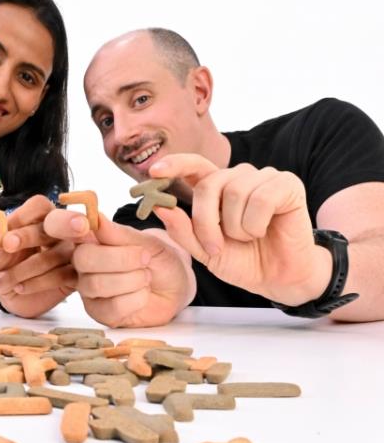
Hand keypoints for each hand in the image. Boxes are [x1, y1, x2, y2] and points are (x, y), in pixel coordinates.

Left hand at [0, 195, 77, 317]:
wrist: (15, 297)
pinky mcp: (77, 274)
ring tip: (0, 281)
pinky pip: (61, 276)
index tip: (5, 238)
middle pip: (55, 222)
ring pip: (53, 255)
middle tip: (8, 245)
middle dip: (27, 236)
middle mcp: (61, 230)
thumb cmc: (6, 268)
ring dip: (22, 270)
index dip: (22, 217)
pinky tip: (19, 288)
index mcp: (40, 217)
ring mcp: (72, 252)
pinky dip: (36, 283)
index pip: (39, 206)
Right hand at [44, 209, 194, 327]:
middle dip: (119, 258)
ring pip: (98, 284)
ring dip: (132, 279)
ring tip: (147, 277)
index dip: (77, 228)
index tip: (89, 227)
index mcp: (92, 239)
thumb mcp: (148, 242)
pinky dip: (136, 299)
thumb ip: (122, 233)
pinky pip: (111, 307)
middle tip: (144, 258)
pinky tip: (143, 294)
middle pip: (83, 258)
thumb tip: (97, 218)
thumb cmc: (159, 260)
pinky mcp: (100, 313)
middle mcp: (84, 264)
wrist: (177, 287)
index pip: (73, 230)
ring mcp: (89, 290)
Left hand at [151, 153, 331, 304]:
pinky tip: (264, 230)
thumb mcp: (206, 252)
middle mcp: (239, 177)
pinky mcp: (287, 184)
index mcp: (218, 189)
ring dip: (236, 227)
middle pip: (208, 184)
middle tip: (215, 247)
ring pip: (234, 192)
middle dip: (206, 222)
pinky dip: (256, 224)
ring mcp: (263, 177)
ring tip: (248, 238)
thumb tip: (160, 208)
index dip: (175, 164)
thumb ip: (184, 231)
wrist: (279, 277)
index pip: (194, 166)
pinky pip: (261, 198)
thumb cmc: (244, 261)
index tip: (154, 172)